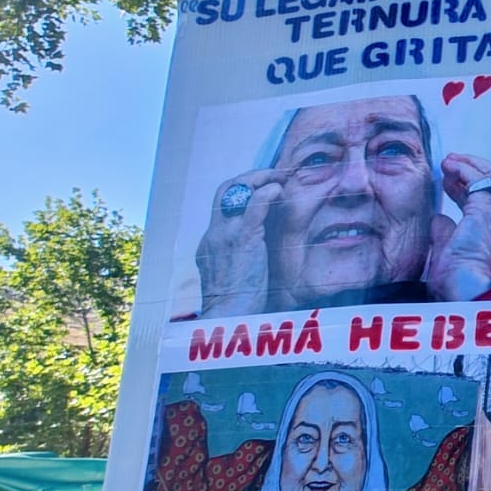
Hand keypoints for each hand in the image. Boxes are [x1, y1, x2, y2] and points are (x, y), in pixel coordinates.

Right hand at [196, 170, 285, 316]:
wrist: (228, 316)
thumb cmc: (235, 305)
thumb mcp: (230, 276)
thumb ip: (237, 260)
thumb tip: (254, 255)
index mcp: (210, 243)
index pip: (222, 205)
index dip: (242, 191)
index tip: (262, 187)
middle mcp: (215, 233)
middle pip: (225, 190)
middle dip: (249, 176)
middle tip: (273, 174)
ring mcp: (227, 234)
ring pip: (237, 190)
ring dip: (261, 177)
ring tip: (280, 176)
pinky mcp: (243, 238)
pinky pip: (255, 205)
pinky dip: (267, 192)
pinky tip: (279, 188)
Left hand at [427, 153, 490, 300]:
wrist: (464, 290)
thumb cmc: (457, 281)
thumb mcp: (449, 251)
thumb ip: (445, 232)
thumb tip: (439, 218)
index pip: (488, 200)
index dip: (466, 188)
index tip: (448, 181)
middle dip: (471, 170)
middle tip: (450, 163)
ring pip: (490, 176)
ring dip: (467, 165)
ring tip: (448, 160)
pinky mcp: (487, 208)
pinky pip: (477, 179)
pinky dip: (463, 169)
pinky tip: (449, 167)